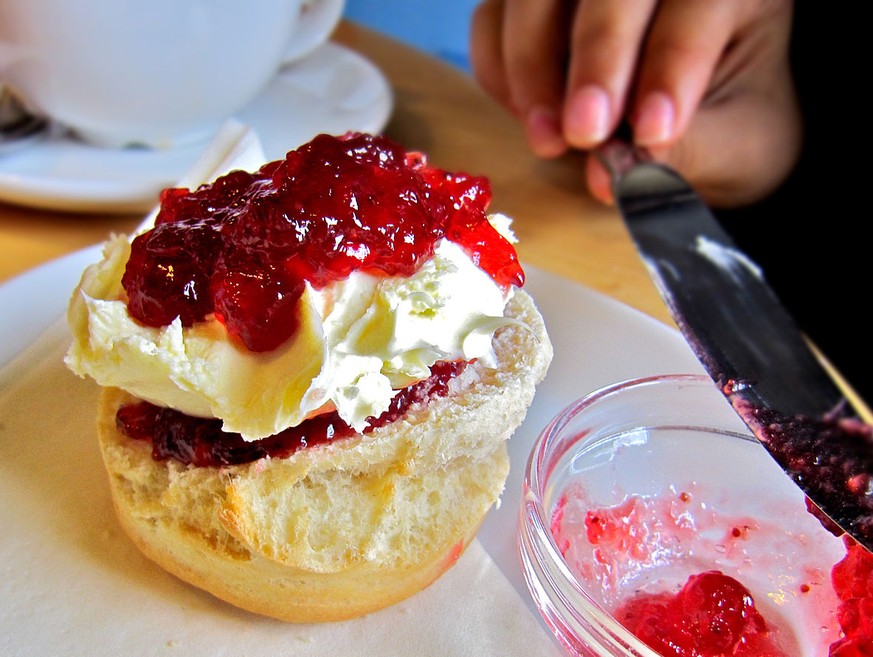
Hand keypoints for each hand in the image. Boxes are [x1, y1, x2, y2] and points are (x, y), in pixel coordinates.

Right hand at [470, 0, 800, 206]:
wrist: (681, 128)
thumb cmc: (722, 131)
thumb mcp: (733, 150)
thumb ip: (684, 155)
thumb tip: (607, 174)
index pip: (700, 4)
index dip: (672, 63)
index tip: (652, 132)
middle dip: (597, 57)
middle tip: (584, 133)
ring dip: (532, 65)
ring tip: (548, 140)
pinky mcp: (531, 7)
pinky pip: (492, 18)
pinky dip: (498, 69)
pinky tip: (529, 117)